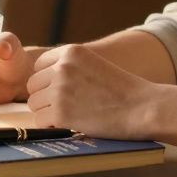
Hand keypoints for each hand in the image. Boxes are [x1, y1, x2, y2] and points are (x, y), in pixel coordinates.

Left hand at [26, 44, 157, 139]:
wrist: (142, 107)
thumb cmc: (122, 90)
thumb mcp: (93, 65)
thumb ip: (69, 67)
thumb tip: (41, 81)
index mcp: (71, 51)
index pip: (39, 65)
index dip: (48, 80)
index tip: (63, 90)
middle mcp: (62, 67)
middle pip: (33, 85)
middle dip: (45, 97)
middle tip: (67, 106)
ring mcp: (59, 90)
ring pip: (34, 104)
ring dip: (48, 112)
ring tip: (72, 114)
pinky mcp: (61, 113)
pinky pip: (40, 121)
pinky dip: (52, 126)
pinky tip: (71, 123)